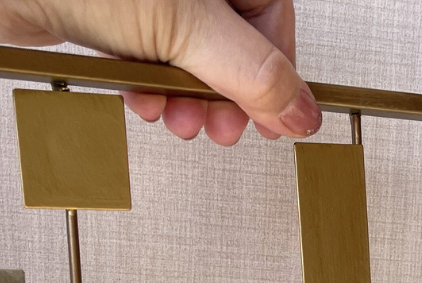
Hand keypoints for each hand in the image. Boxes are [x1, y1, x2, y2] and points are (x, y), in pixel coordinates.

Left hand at [0, 0, 320, 144]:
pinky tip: (140, 100)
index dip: (275, 79)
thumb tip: (302, 112)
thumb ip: (252, 76)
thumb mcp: (188, 29)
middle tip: (218, 128)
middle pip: (235, 45)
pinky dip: (150, 88)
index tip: (274, 123)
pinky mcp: (119, 15)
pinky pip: (152, 59)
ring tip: (174, 118)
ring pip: (192, 58)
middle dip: (224, 96)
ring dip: (186, 100)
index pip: (273, 23)